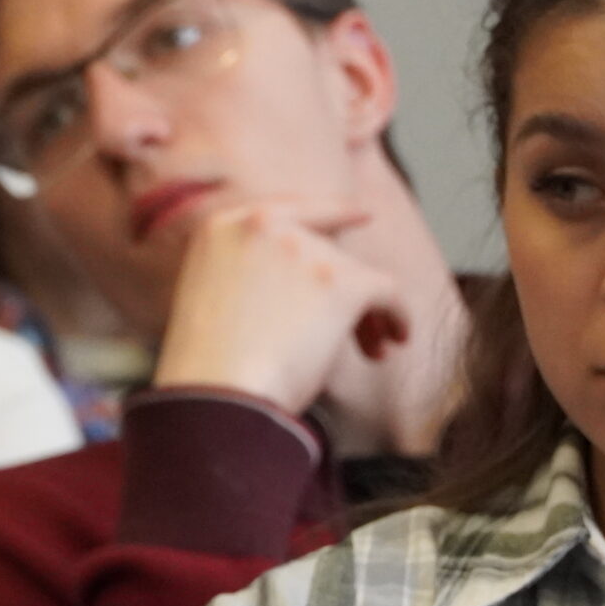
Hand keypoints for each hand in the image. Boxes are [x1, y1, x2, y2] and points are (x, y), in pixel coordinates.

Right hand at [150, 198, 408, 413]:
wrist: (215, 396)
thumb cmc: (206, 371)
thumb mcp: (208, 300)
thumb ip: (243, 274)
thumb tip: (297, 286)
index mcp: (222, 228)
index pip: (288, 209)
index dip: (330, 211)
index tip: (360, 214)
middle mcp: (262, 226)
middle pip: (327, 246)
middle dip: (344, 286)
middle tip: (355, 330)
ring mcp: (304, 249)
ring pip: (357, 274)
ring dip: (366, 313)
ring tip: (371, 350)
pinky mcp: (341, 281)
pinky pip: (388, 291)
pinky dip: (397, 315)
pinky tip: (396, 338)